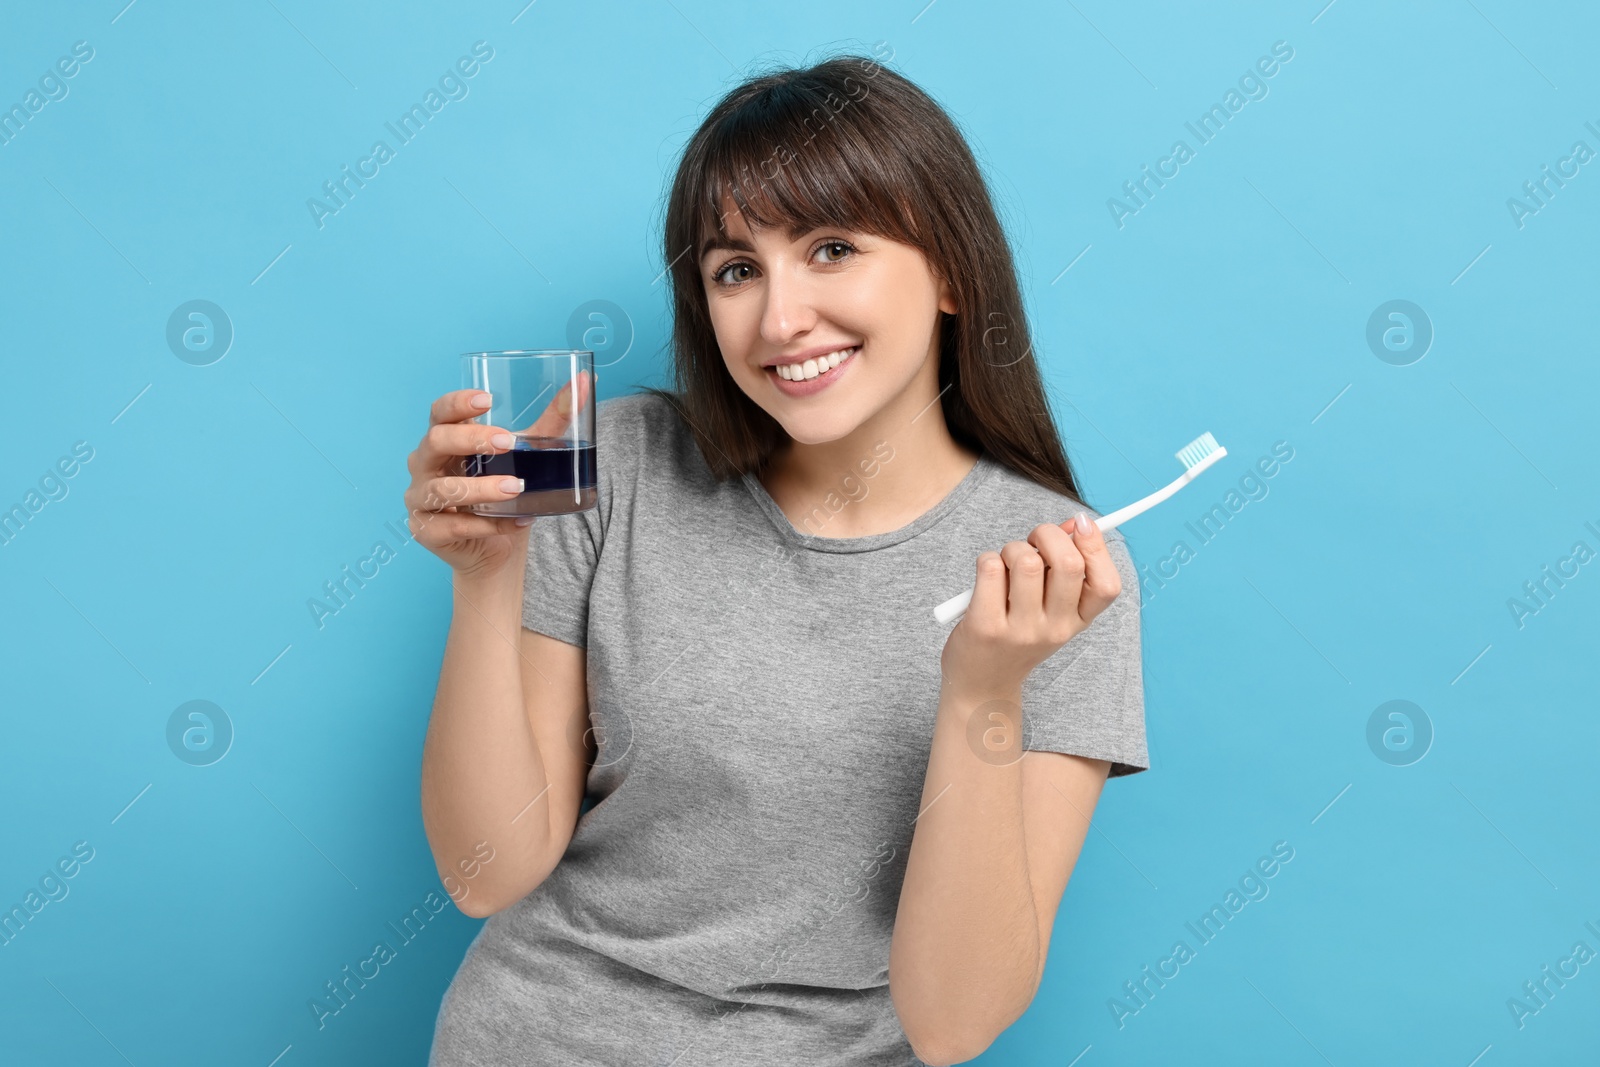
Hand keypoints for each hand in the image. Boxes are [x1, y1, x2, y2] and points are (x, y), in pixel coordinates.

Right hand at [403, 371, 594, 580]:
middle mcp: (426, 464)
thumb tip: (586, 381)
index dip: (457, 402)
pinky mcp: (427, 530)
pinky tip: (513, 523)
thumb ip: (553, 420)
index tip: (487, 400)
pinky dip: (484, 525)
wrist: (498, 546)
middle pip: (435, 441)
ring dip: (480, 488)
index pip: (440, 411)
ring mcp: (421, 498)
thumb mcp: (528, 453)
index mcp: (446, 437)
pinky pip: (450, 526)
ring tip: (515, 488)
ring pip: (441, 488)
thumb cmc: (506, 491)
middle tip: (507, 443)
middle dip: (470, 440)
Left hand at [939, 514, 1122, 696]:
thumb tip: (1075, 524)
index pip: (1108, 585)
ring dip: (1012, 548)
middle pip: (1068, 563)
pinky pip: (990, 567)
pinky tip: (987, 578)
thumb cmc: (1017, 635)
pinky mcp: (986, 626)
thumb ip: (1063, 568)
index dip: (1097, 547)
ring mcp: (1021, 630)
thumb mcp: (1050, 610)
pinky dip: (987, 560)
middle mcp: (1055, 629)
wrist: (983, 683)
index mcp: (1078, 622)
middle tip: (1033, 540)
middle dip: (1048, 534)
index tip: (1080, 525)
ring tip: (1005, 564)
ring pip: (1026, 560)